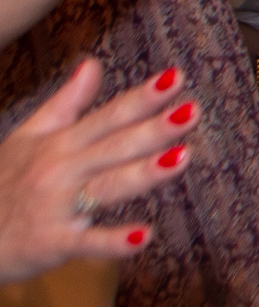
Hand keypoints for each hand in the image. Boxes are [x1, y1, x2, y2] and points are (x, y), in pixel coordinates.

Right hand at [0, 60, 198, 282]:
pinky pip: (86, 243)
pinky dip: (113, 242)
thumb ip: (66, 103)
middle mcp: (60, 170)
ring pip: (106, 187)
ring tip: (182, 158)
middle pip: (114, 147)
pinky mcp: (51, 243)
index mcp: (60, 144)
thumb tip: (93, 64)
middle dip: (153, 129)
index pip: (108, 117)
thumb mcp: (29, 138)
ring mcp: (56, 207)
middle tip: (192, 112)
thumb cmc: (2, 184)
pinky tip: (145, 236)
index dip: (142, 98)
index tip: (177, 78)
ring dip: (143, 173)